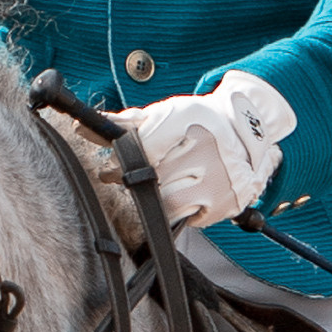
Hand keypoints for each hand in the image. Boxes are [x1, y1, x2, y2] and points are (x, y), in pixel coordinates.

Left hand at [119, 71, 296, 227]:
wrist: (249, 131)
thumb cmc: (199, 122)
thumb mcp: (167, 114)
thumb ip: (126, 123)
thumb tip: (83, 129)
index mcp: (190, 121)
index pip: (144, 146)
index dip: (120, 160)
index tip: (109, 168)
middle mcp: (207, 149)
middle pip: (153, 177)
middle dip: (134, 180)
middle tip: (127, 177)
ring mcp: (220, 178)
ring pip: (168, 203)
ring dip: (156, 198)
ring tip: (158, 186)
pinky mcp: (227, 202)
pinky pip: (189, 218)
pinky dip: (180, 210)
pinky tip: (184, 194)